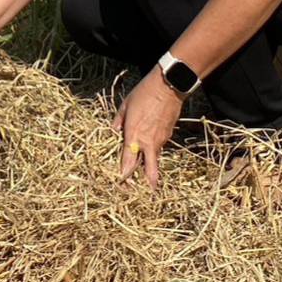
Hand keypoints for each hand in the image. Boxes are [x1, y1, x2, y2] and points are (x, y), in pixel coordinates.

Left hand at [112, 69, 185, 188]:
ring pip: (153, 160)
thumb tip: (112, 131)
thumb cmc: (144, 94)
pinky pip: (158, 148)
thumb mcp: (125, 106)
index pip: (127, 162)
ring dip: (148, 167)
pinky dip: (153, 150)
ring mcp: (160, 140)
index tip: (120, 184)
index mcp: (133, 136)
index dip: (123, 176)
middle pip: (148, 171)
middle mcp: (147, 142)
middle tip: (143, 194)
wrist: (169, 86)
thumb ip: (118, 122)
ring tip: (144, 175)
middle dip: (146, 185)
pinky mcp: (168, 136)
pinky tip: (149, 145)